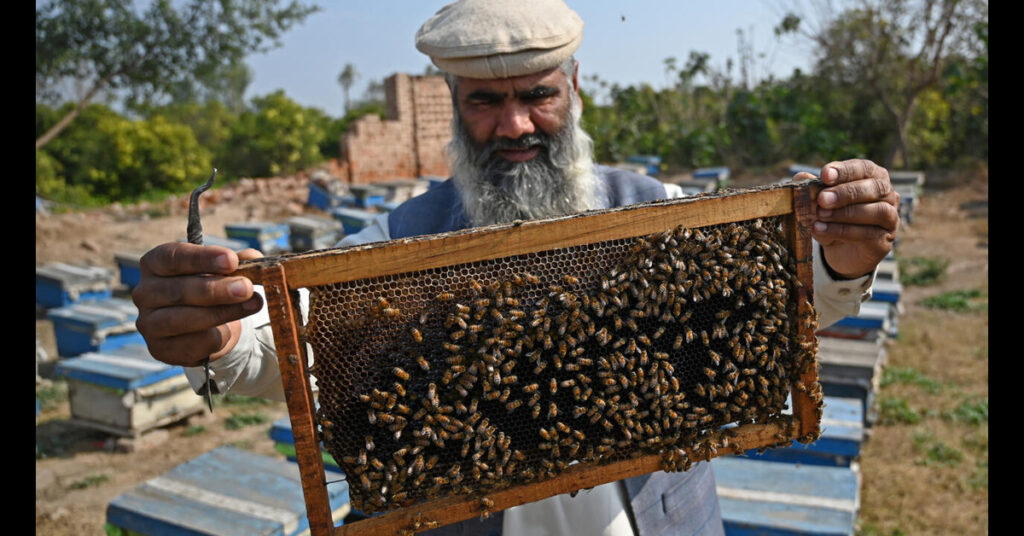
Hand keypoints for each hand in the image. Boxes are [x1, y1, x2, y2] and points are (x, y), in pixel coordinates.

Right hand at [132, 243, 264, 366]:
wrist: (204, 327)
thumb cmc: (209, 289)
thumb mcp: (221, 271)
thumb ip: (236, 263)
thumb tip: (252, 256)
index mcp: (155, 264)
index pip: (172, 257)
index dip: (202, 258)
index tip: (231, 260)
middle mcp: (145, 292)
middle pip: (178, 290)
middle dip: (216, 289)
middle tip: (246, 288)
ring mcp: (148, 323)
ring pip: (182, 319)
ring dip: (221, 313)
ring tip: (251, 305)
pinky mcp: (160, 349)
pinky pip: (189, 345)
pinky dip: (213, 338)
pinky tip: (230, 331)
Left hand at [795, 159, 899, 278]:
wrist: (841, 252)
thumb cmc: (833, 219)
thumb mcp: (820, 203)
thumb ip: (812, 189)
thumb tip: (800, 176)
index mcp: (873, 178)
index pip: (864, 168)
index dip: (845, 171)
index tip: (824, 175)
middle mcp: (888, 196)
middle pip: (876, 188)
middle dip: (847, 192)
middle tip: (822, 199)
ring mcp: (890, 219)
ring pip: (877, 211)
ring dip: (845, 213)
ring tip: (820, 215)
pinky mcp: (884, 241)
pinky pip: (868, 233)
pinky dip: (842, 230)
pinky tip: (821, 229)